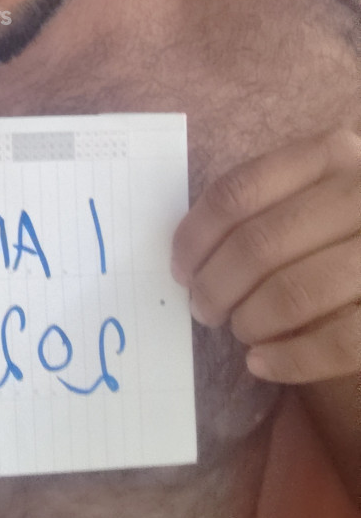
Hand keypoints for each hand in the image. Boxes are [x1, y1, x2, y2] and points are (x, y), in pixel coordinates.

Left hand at [171, 128, 360, 383]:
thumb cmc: (334, 237)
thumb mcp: (304, 201)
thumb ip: (255, 212)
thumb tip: (186, 261)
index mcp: (330, 154)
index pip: (238, 191)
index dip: (196, 236)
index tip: (180, 270)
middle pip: (259, 243)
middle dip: (217, 285)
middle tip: (203, 309)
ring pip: (294, 292)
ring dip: (250, 320)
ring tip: (239, 331)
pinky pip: (338, 342)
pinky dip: (289, 359)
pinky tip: (262, 363)